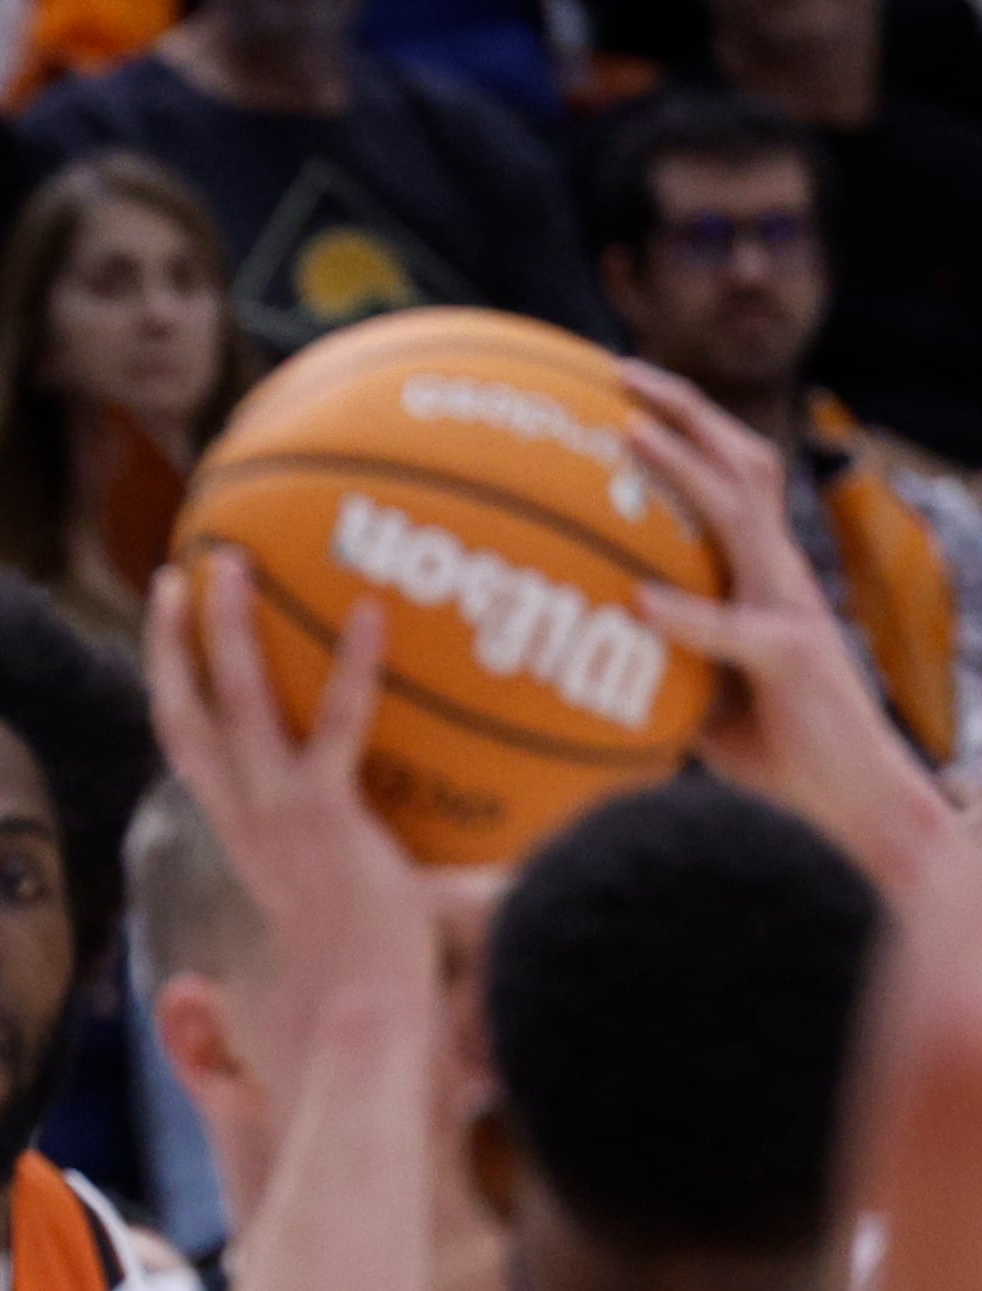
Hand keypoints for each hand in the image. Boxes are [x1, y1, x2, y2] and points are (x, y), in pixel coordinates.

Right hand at [147, 553, 433, 1041]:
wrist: (369, 1016)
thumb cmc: (375, 979)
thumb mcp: (382, 908)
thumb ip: (424, 875)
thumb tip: (506, 861)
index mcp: (247, 838)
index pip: (192, 755)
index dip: (176, 693)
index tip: (178, 642)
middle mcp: (246, 821)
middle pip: (184, 716)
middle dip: (172, 644)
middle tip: (180, 572)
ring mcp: (279, 818)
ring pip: (233, 706)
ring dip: (224, 630)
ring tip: (233, 560)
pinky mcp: (326, 821)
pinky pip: (336, 729)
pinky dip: (353, 672)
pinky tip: (374, 614)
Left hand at [619, 360, 952, 897]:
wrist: (844, 810)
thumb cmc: (764, 750)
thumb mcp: (688, 689)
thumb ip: (642, 654)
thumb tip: (554, 642)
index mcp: (755, 577)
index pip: (725, 479)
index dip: (681, 426)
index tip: (616, 388)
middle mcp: (778, 578)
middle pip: (743, 465)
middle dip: (686, 410)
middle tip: (620, 370)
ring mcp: (792, 614)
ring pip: (744, 520)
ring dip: (684, 473)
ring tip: (628, 435)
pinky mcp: (796, 664)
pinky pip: (737, 633)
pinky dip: (689, 615)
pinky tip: (642, 602)